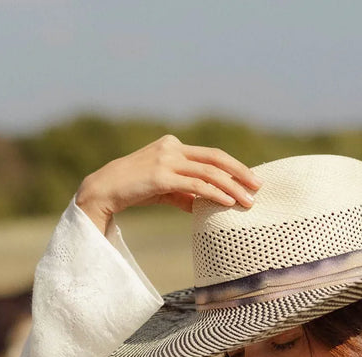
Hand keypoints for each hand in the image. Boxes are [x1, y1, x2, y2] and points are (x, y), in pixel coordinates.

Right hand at [75, 135, 260, 231]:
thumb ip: (184, 193)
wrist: (104, 190)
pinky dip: (214, 193)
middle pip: (216, 158)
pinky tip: (227, 202)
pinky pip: (195, 184)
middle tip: (258, 187)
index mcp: (173, 146)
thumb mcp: (164, 188)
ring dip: (232, 187)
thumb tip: (204, 205)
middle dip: (240, 173)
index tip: (250, 180)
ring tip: (247, 202)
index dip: (234, 167)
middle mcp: (172, 147)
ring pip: (209, 172)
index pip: (211, 155)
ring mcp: (166, 159)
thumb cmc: (133, 190)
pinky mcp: (161, 175)